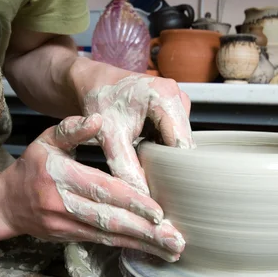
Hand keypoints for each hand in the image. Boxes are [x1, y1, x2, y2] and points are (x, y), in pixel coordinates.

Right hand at [0, 114, 184, 261]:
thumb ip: (72, 128)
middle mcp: (63, 204)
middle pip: (110, 219)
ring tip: (171, 249)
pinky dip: (127, 246)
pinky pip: (102, 243)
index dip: (131, 201)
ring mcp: (65, 225)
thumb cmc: (33, 167)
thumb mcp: (46, 140)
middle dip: (145, 231)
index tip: (159, 211)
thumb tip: (97, 120)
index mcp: (60, 175)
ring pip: (109, 236)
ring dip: (142, 244)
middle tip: (175, 238)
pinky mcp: (69, 238)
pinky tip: (150, 250)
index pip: (102, 190)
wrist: (6, 203)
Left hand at [70, 60, 194, 194]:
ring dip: (164, 155)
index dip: (172, 168)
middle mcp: (178, 96)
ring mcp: (178, 102)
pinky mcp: (174, 109)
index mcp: (166, 96)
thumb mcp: (109, 136)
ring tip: (141, 158)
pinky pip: (174, 137)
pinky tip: (144, 148)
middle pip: (183, 144)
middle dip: (168, 163)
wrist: (93, 82)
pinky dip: (162, 147)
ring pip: (179, 143)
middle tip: (146, 176)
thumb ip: (125, 165)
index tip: (159, 187)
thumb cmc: (99, 99)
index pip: (181, 144)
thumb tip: (141, 194)